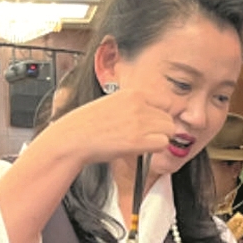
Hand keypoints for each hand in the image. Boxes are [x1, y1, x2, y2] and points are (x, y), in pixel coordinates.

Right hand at [37, 87, 175, 166]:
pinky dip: (155, 149)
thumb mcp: (114, 103)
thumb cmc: (89, 124)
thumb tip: (154, 113)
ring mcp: (139, 122)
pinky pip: (162, 144)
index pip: (166, 102)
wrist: (73, 138)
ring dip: (159, 139)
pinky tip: (141, 149)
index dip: (162, 115)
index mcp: (133, 93)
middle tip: (146, 136)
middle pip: (169, 118)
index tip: (154, 123)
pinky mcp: (138, 140)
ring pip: (169, 131)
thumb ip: (135, 105)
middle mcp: (139, 105)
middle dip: (161, 129)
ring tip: (141, 142)